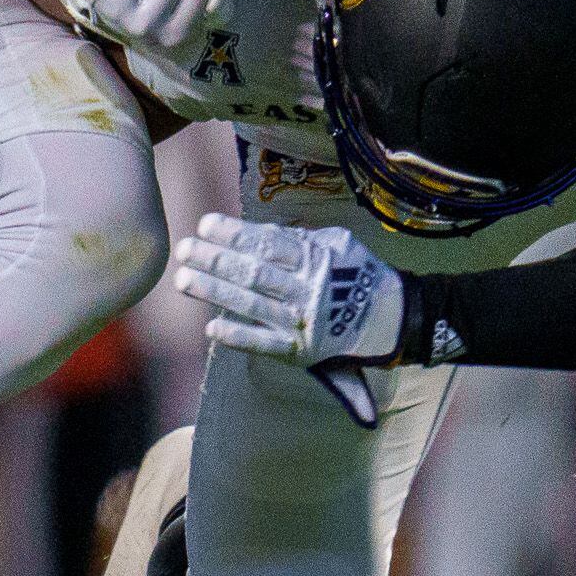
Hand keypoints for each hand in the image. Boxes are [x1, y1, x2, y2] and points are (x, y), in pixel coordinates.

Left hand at [171, 213, 403, 428]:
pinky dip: (238, 337)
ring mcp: (302, 323)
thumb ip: (300, 238)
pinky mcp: (300, 351)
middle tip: (184, 248)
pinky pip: (264, 344)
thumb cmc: (358, 275)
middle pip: (253, 273)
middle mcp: (307, 291)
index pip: (269, 243)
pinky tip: (210, 328)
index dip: (235, 233)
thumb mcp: (339, 246)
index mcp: (317, 260)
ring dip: (214, 292)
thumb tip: (258, 230)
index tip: (204, 224)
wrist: (393, 321)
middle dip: (216, 260)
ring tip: (182, 278)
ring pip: (252, 305)